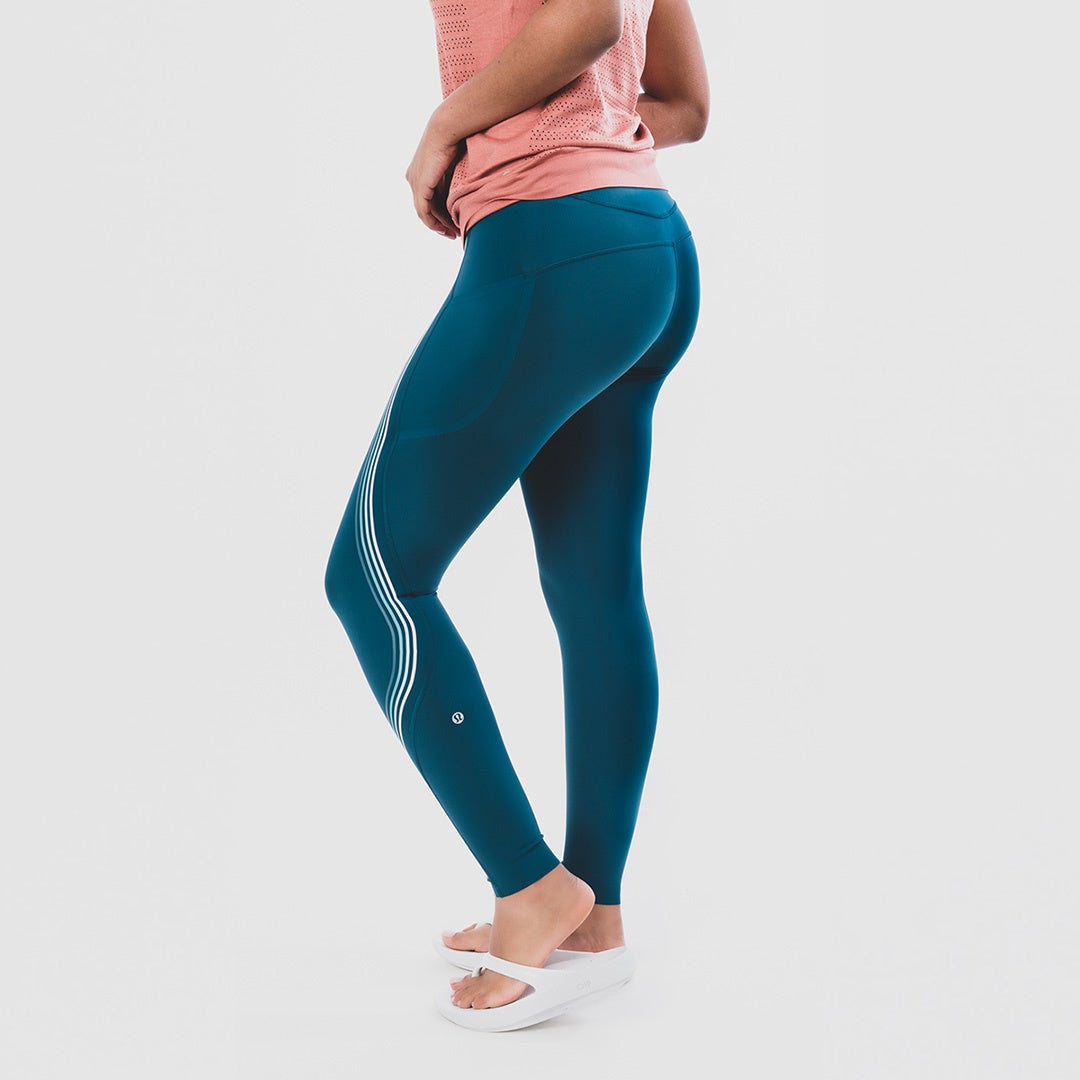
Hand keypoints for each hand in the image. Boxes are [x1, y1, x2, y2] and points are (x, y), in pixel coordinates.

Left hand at [405, 111, 465, 240]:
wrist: (447, 128)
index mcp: (419, 170)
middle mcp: (413, 177)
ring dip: (439, 225)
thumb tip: (465, 190)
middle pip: (426, 207)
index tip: (452, 222)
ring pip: (425, 213)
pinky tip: (445, 229)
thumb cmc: (455, 139)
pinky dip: (435, 223)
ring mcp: (415, 182)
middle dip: (440, 222)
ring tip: (452, 234)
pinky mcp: (420, 187)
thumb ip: (454, 178)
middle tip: (453, 233)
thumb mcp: (454, 162)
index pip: (428, 197)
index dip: (440, 212)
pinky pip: (425, 212)